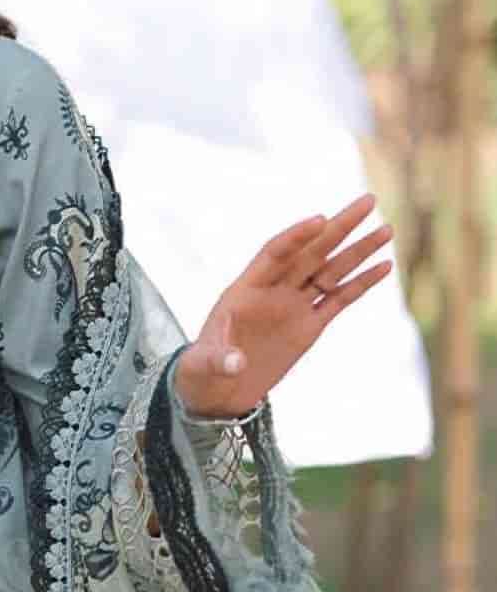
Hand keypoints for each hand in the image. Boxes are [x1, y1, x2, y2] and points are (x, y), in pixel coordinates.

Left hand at [174, 193, 394, 418]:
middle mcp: (274, 290)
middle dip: (339, 227)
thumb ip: (220, 359)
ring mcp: (294, 306)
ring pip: (331, 271)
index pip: (275, 252)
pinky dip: (362, 283)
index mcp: (246, 288)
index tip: (320, 220)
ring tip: (387, 229)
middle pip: (311, 252)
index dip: (296, 236)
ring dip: (358, 250)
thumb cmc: (204, 370)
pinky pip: (340, 299)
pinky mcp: (310, 326)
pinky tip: (384, 265)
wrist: (220, 389)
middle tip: (368, 201)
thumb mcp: (204, 364)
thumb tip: (235, 364)